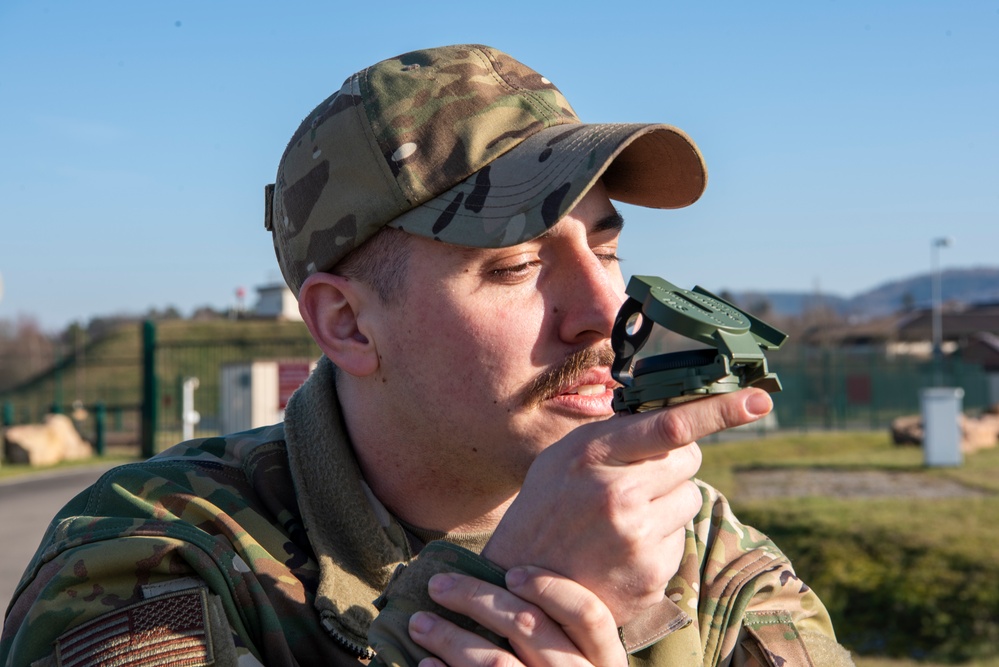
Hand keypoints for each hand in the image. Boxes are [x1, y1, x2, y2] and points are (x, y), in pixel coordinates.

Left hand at [408, 567, 626, 666]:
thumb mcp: (576, 662)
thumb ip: (556, 631)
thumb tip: (503, 583)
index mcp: (603, 662)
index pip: (588, 614)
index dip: (549, 587)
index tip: (510, 574)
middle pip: (528, 626)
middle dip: (475, 598)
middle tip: (438, 584)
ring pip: (495, 661)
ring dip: (449, 636)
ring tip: (419, 623)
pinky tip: (427, 666)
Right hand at [482, 388, 771, 624]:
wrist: (519, 582)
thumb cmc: (544, 509)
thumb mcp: (562, 458)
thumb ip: (611, 436)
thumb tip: (667, 413)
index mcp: (593, 456)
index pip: (671, 426)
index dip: (720, 411)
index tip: (759, 402)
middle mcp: (618, 494)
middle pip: (690, 459)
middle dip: (675, 461)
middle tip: (641, 476)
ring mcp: (637, 537)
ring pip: (691, 497)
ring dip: (670, 501)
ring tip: (626, 517)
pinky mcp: (651, 573)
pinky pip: (681, 536)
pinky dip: (661, 537)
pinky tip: (626, 547)